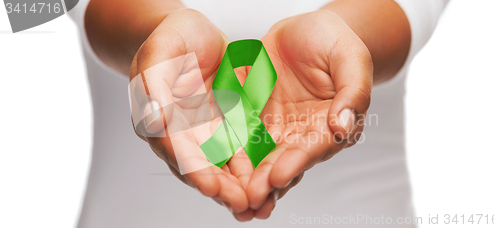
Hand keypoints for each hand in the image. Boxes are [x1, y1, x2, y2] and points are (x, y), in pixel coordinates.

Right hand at [128, 9, 254, 218]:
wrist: (194, 35)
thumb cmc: (171, 40)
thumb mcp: (159, 53)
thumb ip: (153, 85)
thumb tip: (154, 120)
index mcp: (159, 119)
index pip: (175, 150)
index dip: (193, 170)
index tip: (210, 186)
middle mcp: (182, 132)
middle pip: (201, 166)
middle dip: (221, 187)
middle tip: (242, 203)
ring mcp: (205, 131)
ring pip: (222, 164)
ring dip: (238, 184)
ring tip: (258, 201)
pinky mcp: (226, 126)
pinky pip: (240, 149)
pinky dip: (252, 166)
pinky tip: (268, 177)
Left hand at [245, 10, 372, 217]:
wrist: (305, 30)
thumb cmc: (333, 40)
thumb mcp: (350, 57)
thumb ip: (353, 91)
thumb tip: (343, 126)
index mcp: (331, 124)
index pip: (314, 147)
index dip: (296, 162)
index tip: (278, 175)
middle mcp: (303, 132)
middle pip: (284, 160)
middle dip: (267, 181)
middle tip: (250, 198)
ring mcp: (277, 127)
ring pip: (260, 157)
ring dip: (247, 178)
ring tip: (233, 198)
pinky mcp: (254, 117)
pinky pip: (240, 136)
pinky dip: (230, 154)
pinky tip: (217, 170)